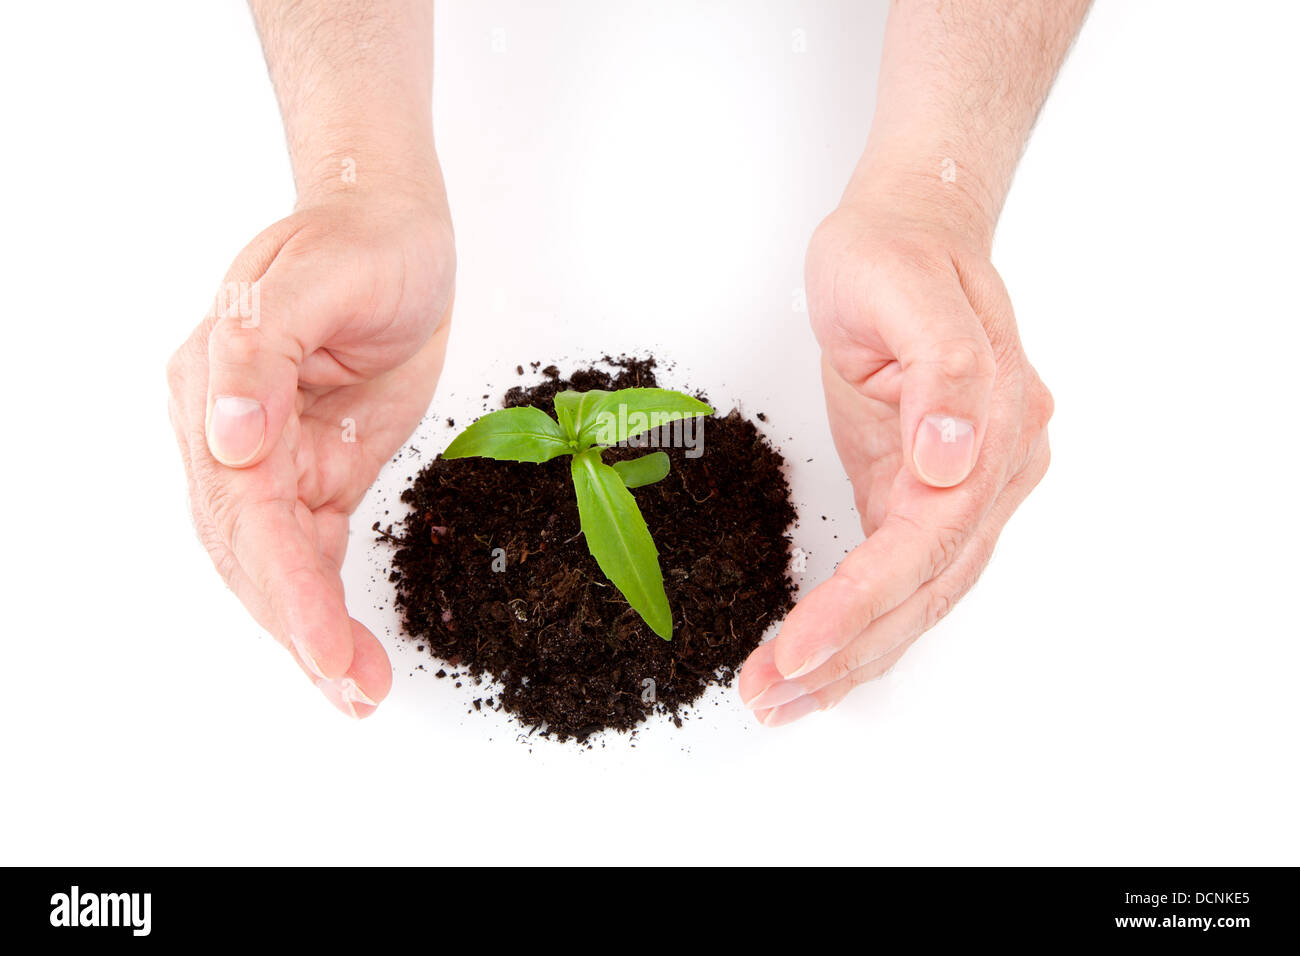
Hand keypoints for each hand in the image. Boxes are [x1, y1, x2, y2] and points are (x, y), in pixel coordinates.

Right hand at [167, 186, 453, 716]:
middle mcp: (230, 432)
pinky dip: (326, 604)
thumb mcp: (316, 278)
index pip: (243, 508)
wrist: (393, 232)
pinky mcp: (313, 470)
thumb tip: (228, 438)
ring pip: (278, 565)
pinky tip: (349, 653)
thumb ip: (259, 351)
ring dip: (311, 634)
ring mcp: (270, 456)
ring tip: (357, 693)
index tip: (324, 646)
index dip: (284, 586)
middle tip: (353, 692)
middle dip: (300, 629)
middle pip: (253, 553)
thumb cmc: (356, 243)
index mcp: (216, 386)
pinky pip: (309, 550)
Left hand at [739, 183, 1052, 724]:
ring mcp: (968, 487)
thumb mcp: (903, 287)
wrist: (910, 231)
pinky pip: (902, 575)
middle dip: (847, 652)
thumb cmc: (896, 251)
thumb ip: (942, 370)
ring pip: (918, 596)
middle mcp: (995, 468)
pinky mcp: (927, 492)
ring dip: (853, 655)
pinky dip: (862, 623)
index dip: (863, 603)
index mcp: (997, 421)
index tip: (799, 648)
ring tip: (781, 699)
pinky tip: (821, 659)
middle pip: (925, 587)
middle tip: (771, 698)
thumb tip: (953, 462)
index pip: (928, 538)